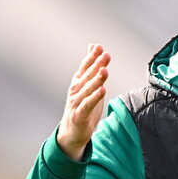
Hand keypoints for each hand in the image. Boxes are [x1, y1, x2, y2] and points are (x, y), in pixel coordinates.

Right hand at [57, 44, 110, 160]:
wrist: (72, 132)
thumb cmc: (82, 106)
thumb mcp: (87, 84)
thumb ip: (91, 66)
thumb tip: (93, 46)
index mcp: (78, 82)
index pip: (85, 67)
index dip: (92, 57)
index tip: (99, 47)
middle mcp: (76, 90)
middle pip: (87, 76)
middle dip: (96, 65)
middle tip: (105, 55)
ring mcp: (76, 102)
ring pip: (88, 89)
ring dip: (96, 80)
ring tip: (105, 71)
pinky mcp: (80, 115)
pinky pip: (88, 104)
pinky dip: (94, 97)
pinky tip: (102, 90)